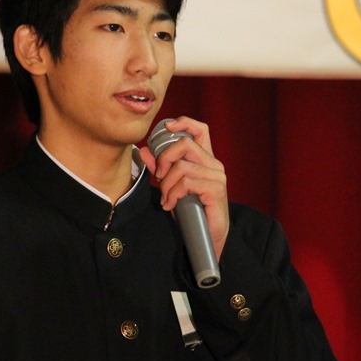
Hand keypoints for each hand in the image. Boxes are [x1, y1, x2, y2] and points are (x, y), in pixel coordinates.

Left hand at [139, 116, 229, 259]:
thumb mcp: (172, 186)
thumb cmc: (192, 210)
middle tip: (159, 177)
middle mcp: (213, 164)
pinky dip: (173, 194)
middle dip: (164, 159)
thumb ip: (160, 168)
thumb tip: (144, 150)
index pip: (200, 130)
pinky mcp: (216, 190)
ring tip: (166, 198)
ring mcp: (217, 176)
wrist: (208, 237)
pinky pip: (186, 183)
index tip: (167, 127)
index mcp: (205, 159)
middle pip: (185, 144)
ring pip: (182, 167)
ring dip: (166, 184)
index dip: (184, 122)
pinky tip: (171, 205)